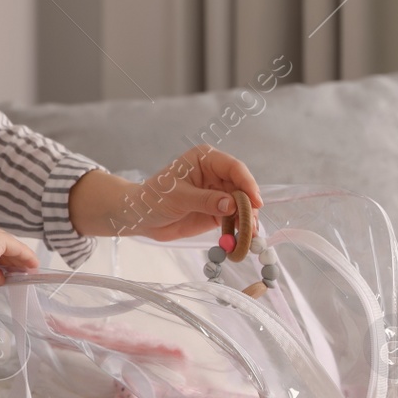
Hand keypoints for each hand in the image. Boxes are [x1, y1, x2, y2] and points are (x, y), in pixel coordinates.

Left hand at [116, 146, 263, 241]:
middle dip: (250, 205)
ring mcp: (218, 192)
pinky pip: (234, 218)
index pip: (233, 167)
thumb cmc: (153, 198)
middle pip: (242, 187)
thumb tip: (232, 204)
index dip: (247, 183)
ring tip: (250, 235)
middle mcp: (216, 173)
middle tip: (253, 224)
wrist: (141, 217)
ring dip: (247, 219)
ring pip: (241, 204)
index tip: (255, 201)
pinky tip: (242, 238)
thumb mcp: (178, 197)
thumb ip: (205, 200)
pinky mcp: (218, 211)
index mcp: (205, 159)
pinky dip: (240, 227)